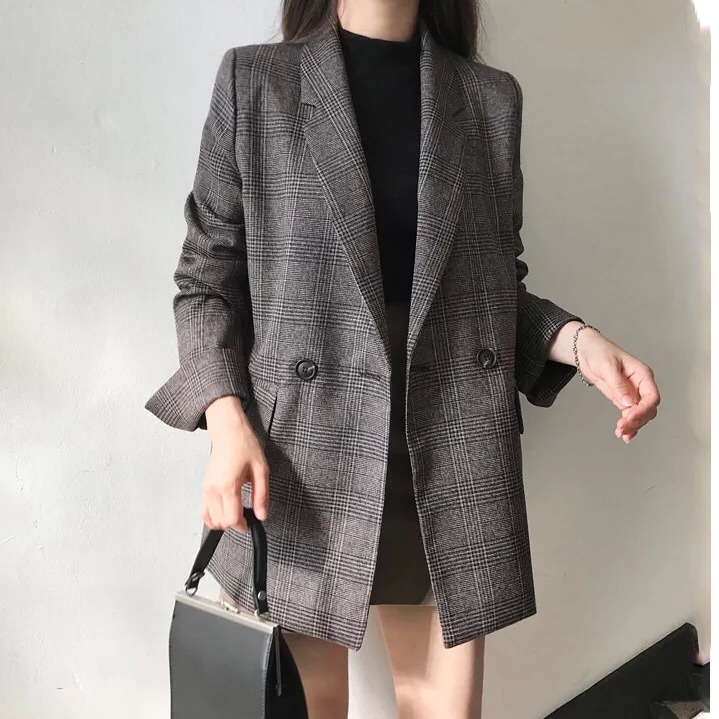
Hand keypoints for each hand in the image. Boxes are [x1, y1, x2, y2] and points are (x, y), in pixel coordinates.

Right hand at [201, 396, 269, 530]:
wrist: (229, 432)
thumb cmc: (244, 446)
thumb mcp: (261, 470)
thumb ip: (261, 495)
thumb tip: (262, 514)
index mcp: (228, 485)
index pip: (231, 519)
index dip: (243, 526)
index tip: (250, 523)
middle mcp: (213, 489)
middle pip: (220, 522)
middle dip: (234, 524)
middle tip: (246, 516)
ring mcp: (206, 488)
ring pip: (210, 520)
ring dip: (224, 521)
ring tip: (237, 512)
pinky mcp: (204, 487)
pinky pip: (204, 511)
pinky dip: (214, 516)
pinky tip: (226, 510)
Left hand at [575, 329, 659, 442]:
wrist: (585, 350)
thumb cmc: (599, 351)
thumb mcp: (607, 366)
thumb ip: (618, 385)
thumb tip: (628, 403)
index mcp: (642, 374)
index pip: (651, 396)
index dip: (643, 410)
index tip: (630, 417)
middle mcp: (640, 385)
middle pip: (648, 409)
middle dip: (637, 420)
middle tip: (622, 428)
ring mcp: (632, 393)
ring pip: (640, 414)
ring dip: (633, 425)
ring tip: (621, 433)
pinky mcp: (622, 398)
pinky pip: (630, 414)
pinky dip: (629, 424)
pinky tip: (625, 433)